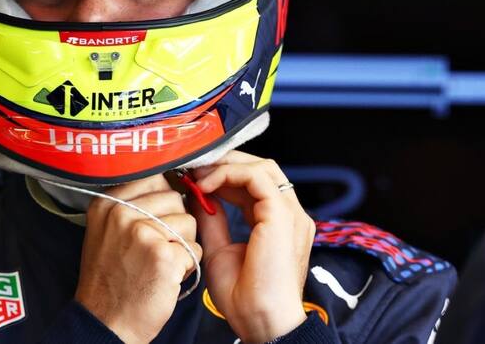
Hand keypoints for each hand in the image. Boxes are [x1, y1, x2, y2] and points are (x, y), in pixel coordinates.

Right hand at [76, 175, 201, 343]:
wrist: (105, 322)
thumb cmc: (111, 278)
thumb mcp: (106, 230)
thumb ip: (131, 202)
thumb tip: (169, 179)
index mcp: (106, 202)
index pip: (153, 177)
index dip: (163, 198)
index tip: (156, 219)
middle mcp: (120, 212)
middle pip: (174, 197)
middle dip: (175, 223)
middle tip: (153, 248)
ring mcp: (142, 232)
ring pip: (189, 220)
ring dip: (183, 244)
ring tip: (158, 262)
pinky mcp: (163, 255)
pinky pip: (195, 248)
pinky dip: (187, 265)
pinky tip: (165, 276)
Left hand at [189, 151, 314, 343]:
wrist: (261, 322)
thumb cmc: (244, 298)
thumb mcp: (219, 248)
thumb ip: (213, 219)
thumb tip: (197, 195)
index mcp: (278, 224)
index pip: (255, 183)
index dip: (225, 174)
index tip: (194, 177)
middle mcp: (289, 215)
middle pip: (261, 168)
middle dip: (226, 162)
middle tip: (194, 167)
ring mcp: (290, 213)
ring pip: (262, 166)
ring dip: (226, 165)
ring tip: (198, 175)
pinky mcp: (282, 214)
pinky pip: (257, 176)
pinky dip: (229, 174)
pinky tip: (206, 185)